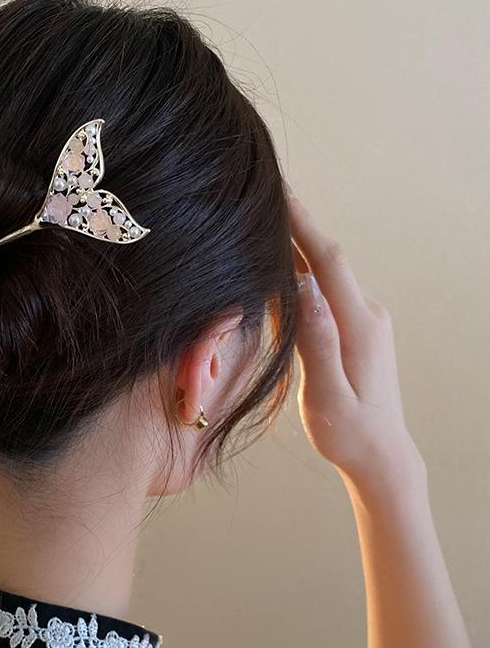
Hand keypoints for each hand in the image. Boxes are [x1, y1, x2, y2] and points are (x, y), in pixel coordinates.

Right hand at [287, 184, 425, 493]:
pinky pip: (327, 290)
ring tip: (268, 222)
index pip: (328, 261)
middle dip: (297, 224)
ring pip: (327, 272)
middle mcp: (366, 314)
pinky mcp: (358, 328)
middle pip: (327, 258)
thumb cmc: (349, 433)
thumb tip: (305, 290)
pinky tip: (284, 265)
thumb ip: (318, 343)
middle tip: (265, 197)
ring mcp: (364, 319)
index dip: (303, 225)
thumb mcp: (328, 396)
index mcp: (358, 326)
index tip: (280, 193)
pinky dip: (304, 271)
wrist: (382, 455)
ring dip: (299, 245)